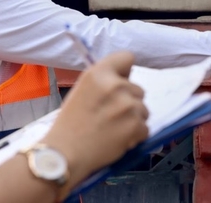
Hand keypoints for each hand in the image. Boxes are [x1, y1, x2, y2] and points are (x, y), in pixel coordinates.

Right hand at [41, 52, 148, 193]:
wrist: (65, 154)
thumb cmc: (70, 123)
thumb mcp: (82, 90)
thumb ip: (103, 81)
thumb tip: (124, 79)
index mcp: (98, 73)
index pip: (127, 57)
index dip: (125, 71)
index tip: (121, 81)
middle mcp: (116, 85)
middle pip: (138, 89)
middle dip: (129, 101)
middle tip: (111, 115)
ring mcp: (128, 106)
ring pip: (143, 109)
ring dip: (133, 119)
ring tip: (114, 129)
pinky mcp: (136, 125)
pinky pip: (145, 128)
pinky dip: (135, 136)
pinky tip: (118, 140)